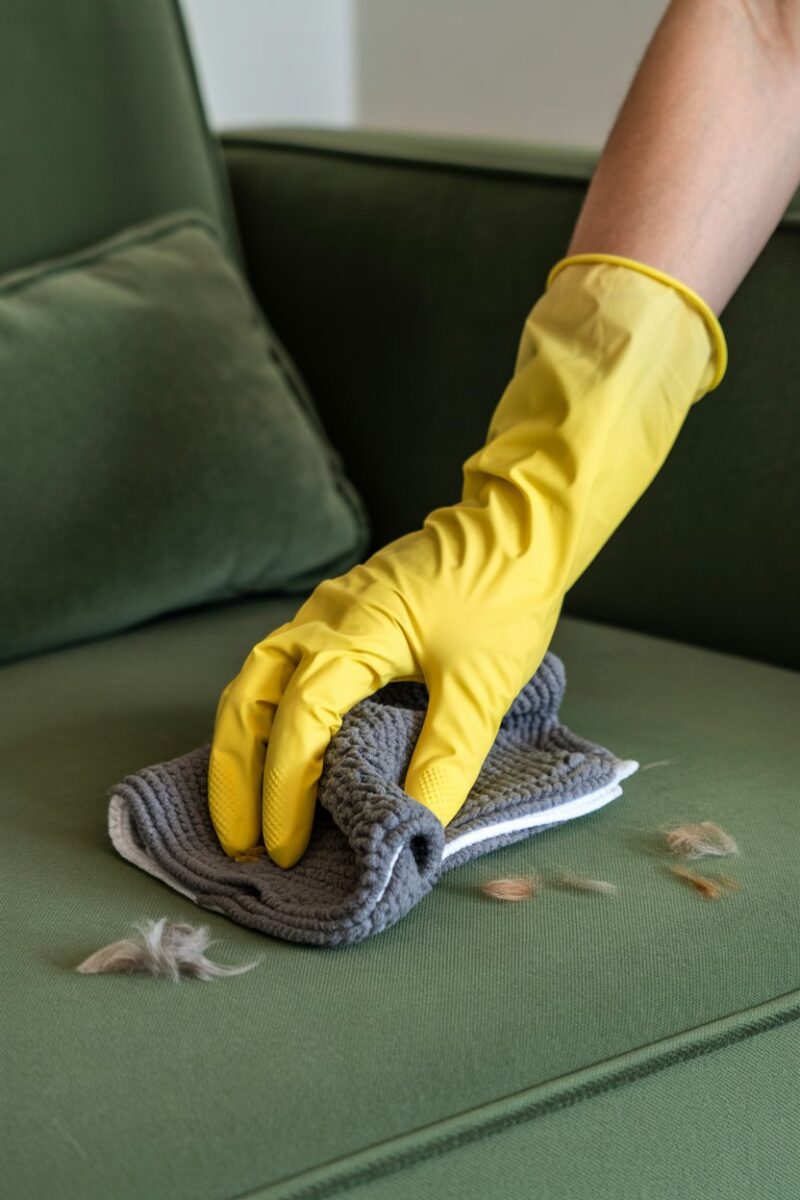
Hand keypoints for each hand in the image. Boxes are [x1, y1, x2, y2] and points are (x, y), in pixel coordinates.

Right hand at [208, 506, 564, 867]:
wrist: (518, 524)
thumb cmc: (504, 597)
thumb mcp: (483, 686)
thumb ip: (445, 758)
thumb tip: (417, 826)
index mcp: (351, 634)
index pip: (299, 723)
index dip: (285, 791)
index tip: (286, 849)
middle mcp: (320, 620)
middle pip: (248, 702)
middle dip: (236, 777)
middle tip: (242, 844)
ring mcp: (323, 613)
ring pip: (255, 684)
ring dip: (241, 749)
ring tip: (243, 811)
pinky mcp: (338, 615)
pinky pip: (280, 671)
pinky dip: (266, 720)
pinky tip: (277, 754)